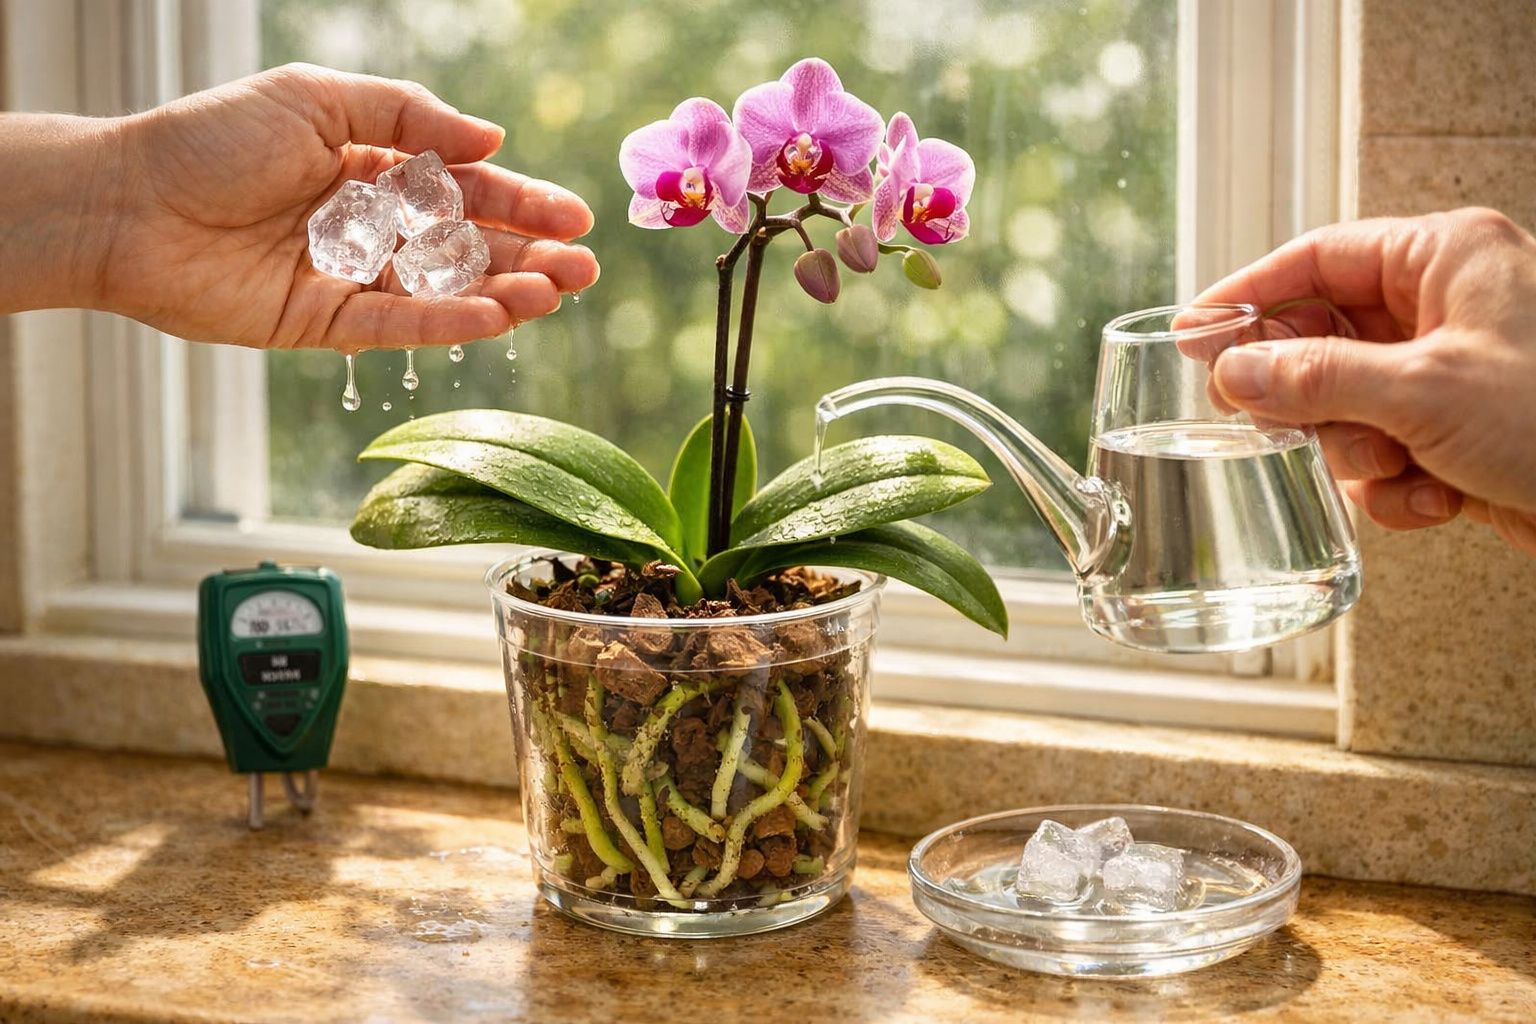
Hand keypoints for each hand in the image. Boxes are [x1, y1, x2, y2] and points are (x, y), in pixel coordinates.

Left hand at [30, 63, 597, 349]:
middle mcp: (369, 226)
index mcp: (371, 167)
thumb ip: (406, 117)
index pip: (464, 189)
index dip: (521, 202)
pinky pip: (399, 327)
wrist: (127, 203)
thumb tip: (488, 138)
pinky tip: (496, 317)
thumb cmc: (211, 138)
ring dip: (504, 292)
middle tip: (586, 269)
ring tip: (557, 293)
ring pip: (444, 291)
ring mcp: (352, 278)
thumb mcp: (316, 97)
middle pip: (467, 246)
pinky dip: (448, 324)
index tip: (574, 218)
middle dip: (529, 256)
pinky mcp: (326, 324)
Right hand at [1196, 207, 1535, 555]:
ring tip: (1404, 467)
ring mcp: (1450, 370)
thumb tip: (1234, 371)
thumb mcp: (1426, 392)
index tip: (1191, 334)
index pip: (1317, 258)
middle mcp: (1445, 305)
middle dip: (1312, 397)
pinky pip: (1383, 450)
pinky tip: (1438, 498)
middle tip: (1275, 425)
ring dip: (1359, 452)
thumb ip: (1317, 378)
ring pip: (1345, 404)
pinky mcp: (1457, 429)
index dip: (1247, 295)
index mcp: (1445, 258)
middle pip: (1322, 338)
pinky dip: (1396, 485)